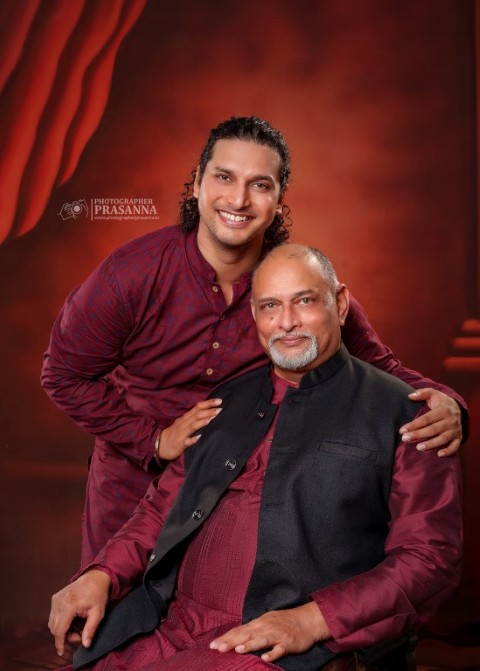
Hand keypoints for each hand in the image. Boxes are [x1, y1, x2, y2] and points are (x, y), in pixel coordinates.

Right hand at [48, 570, 110, 655]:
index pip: (59, 630)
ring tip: (77, 626)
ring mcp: (56, 599)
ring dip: (62, 629)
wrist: (95, 578)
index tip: (62, 652)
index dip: (60, 643)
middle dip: (66, 635)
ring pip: (52, 623)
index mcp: (69, 605)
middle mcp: (59, 602)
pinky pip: (53, 615)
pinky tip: (72, 619)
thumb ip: (91, 629)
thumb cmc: (98, 594)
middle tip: (80, 634)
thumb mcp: (98, 613)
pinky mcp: (55, 598)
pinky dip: (60, 621)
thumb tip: (86, 645)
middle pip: (55, 628)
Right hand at [158, 398, 221, 459]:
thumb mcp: (184, 422)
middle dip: (209, 411)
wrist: (161, 445)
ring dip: (202, 422)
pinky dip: (193, 439)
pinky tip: (200, 437)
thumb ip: (194, 417)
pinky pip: (187, 441)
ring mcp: (182, 433)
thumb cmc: (175, 433)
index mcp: (186, 418)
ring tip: (212, 419)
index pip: (198, 407)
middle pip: (197, 415)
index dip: (208, 403)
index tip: (219, 401)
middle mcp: (184, 423)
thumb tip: (209, 412)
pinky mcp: (180, 444)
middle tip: (220, 409)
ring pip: (193, 426)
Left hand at [209, 602, 329, 662]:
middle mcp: (266, 627)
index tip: (212, 645)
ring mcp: (277, 634)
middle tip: (217, 648)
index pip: (239, 630)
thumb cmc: (284, 622)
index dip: (226, 637)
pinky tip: (265, 658)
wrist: (307, 620)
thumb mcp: (266, 622)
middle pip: (246, 634)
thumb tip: (235, 637)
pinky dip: (273, 652)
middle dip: (231, 641)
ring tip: (237, 650)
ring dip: (249, 644)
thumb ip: (252, 630)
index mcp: (259, 623)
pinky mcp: (288, 642)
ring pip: (261, 639)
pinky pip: (280, 648)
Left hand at [400, 388, 461, 456]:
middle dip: (418, 434)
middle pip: (433, 429)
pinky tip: (439, 454)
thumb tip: (410, 396)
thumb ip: (422, 393)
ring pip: (443, 438)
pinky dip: (448, 451)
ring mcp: (455, 430)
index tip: (402, 430)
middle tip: (405, 439)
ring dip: (431, 444)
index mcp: (443, 410)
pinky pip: (455, 446)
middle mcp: (451, 420)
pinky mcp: (459, 437)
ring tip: (418, 448)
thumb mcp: (433, 393)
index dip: (414, 425)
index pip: (426, 419)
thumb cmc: (440, 402)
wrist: (458, 407)